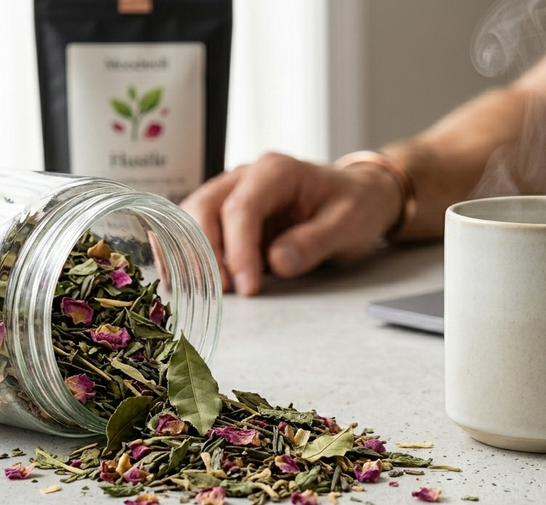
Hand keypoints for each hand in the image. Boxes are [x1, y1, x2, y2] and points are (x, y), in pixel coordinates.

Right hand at [180, 153, 401, 294]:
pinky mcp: (226, 215)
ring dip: (191, 254)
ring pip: (191, 217)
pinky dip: (188, 254)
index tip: (247, 288)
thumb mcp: (349, 224)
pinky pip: (194, 230)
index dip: (238, 250)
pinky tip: (191, 281)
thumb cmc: (355, 205)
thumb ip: (315, 241)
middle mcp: (247, 176)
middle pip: (204, 207)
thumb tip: (277, 262)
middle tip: (223, 292)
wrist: (358, 197)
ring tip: (206, 291)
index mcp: (277, 171)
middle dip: (206, 252)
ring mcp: (232, 193)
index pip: (242, 207)